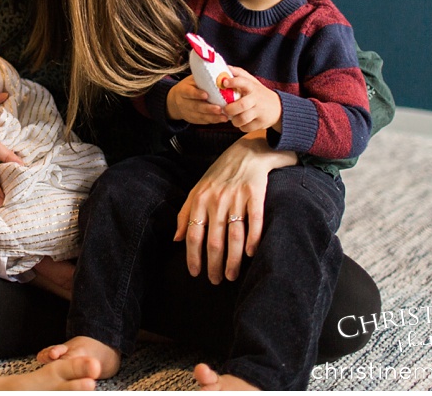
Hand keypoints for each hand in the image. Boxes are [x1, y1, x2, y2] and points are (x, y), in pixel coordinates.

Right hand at [166, 75, 230, 124]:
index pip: (188, 92)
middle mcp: (184, 103)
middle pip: (196, 106)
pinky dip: (213, 120)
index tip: (206, 95)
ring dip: (213, 117)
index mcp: (182, 90)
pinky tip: (222, 119)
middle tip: (219, 108)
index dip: (196, 94)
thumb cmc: (187, 87)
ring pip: (201, 116)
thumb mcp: (191, 80)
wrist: (174, 101)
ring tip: (224, 116)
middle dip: (208, 108)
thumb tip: (218, 72)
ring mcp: (188, 112)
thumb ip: (201, 78)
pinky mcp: (193, 119)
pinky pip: (203, 121)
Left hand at [173, 133, 296, 283]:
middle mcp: (217, 199)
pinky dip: (253, 239)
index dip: (193, 257)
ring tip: (232, 275)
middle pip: (214, 240)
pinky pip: (255, 221)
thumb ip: (185, 214)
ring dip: (233, 259)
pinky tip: (251, 254)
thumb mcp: (197, 189)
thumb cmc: (220, 173)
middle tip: (216, 280)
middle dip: (214, 264)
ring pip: (234, 235)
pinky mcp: (255, 193)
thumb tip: (175, 240)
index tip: (195, 274)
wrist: (248, 150)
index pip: (193, 235)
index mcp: (200, 199)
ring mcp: (236, 196)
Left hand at [220, 66, 282, 132]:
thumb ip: (239, 74)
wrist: (279, 108)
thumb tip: (225, 67)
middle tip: (226, 109)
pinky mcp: (262, 123)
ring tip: (233, 118)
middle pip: (241, 105)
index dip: (233, 82)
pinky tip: (242, 123)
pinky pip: (247, 127)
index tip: (224, 82)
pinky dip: (242, 127)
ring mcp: (260, 111)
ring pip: (243, 118)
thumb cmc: (259, 94)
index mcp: (252, 87)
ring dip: (234, 120)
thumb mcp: (252, 81)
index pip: (243, 82)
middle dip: (230, 109)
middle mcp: (256, 99)